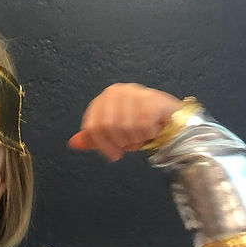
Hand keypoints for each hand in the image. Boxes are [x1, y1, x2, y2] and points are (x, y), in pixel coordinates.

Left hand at [67, 83, 181, 160]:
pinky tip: (154, 129)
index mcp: (104, 98)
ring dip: (137, 139)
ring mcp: (134, 93)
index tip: (114, 155)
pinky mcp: (151, 100)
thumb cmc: (141, 125)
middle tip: (132, 143)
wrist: (172, 118)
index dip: (102, 145)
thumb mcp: (114, 133)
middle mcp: (117, 91)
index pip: (91, 126)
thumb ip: (94, 138)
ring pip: (125, 129)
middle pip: (107, 128)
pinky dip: (149, 135)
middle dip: (121, 142)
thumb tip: (73, 144)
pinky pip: (142, 128)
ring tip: (144, 133)